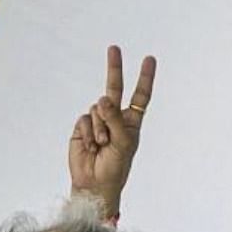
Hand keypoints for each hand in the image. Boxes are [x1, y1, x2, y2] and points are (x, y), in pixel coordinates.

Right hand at [69, 46, 156, 217]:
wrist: (94, 183)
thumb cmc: (115, 166)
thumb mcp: (123, 143)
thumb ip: (115, 119)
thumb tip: (102, 99)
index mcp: (131, 122)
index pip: (140, 96)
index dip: (145, 78)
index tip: (149, 59)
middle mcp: (115, 118)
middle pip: (115, 88)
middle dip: (114, 68)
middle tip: (114, 48)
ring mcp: (97, 121)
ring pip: (97, 109)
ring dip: (100, 128)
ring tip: (102, 145)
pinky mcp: (82, 127)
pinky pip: (85, 119)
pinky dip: (88, 133)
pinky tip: (91, 146)